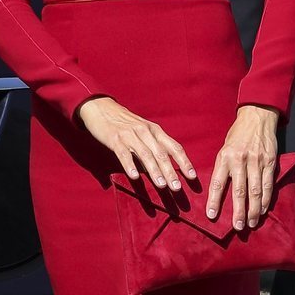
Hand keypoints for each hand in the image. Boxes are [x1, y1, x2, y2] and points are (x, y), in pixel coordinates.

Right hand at [78, 96, 195, 191]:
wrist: (101, 107)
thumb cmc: (125, 123)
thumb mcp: (143, 131)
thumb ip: (153, 148)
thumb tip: (163, 170)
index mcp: (155, 131)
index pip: (174, 147)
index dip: (184, 162)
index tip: (192, 176)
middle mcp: (145, 132)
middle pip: (161, 154)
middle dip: (171, 171)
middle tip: (177, 188)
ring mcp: (130, 135)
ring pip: (145, 155)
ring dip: (154, 171)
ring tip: (162, 185)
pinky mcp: (115, 139)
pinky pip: (124, 153)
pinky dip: (130, 165)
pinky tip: (135, 176)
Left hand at [207, 105, 279, 229]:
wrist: (257, 117)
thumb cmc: (237, 135)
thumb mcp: (224, 148)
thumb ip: (223, 168)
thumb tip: (220, 192)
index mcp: (225, 157)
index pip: (218, 182)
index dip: (215, 200)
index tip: (212, 215)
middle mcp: (240, 160)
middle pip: (239, 190)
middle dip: (238, 211)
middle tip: (238, 227)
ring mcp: (256, 161)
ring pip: (255, 190)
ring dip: (254, 209)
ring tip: (252, 223)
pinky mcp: (269, 162)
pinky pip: (268, 184)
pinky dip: (266, 199)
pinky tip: (264, 209)